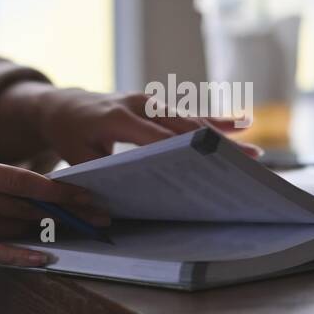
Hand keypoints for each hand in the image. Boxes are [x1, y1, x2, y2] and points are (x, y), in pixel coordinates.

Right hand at [0, 153, 107, 265]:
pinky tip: (47, 257)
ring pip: (14, 228)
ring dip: (48, 230)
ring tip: (78, 231)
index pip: (23, 180)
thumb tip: (37, 188)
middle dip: (65, 212)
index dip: (59, 189)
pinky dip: (23, 256)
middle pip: (25, 207)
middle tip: (96, 216)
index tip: (86, 194)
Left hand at [34, 87, 258, 164]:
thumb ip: (96, 178)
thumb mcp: (75, 158)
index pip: (156, 137)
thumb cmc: (69, 136)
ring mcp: (150, 102)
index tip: (208, 162)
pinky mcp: (157, 103)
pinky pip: (188, 113)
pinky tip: (242, 123)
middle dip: (214, 146)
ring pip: (190, 120)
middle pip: (183, 127)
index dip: (184, 150)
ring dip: (222, 136)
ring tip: (251, 153)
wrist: (62, 104)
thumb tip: (113, 212)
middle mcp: (139, 105)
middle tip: (243, 162)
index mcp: (117, 119)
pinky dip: (215, 120)